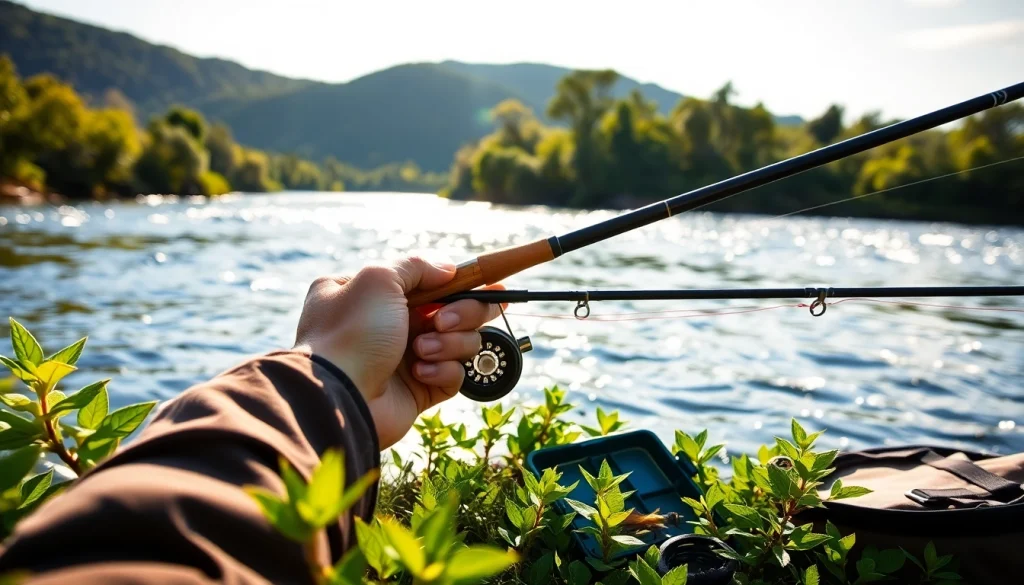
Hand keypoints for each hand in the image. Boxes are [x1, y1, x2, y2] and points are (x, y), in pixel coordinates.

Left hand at [294, 257, 502, 448]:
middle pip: (455, 311)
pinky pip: (453, 374)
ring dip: (448, 344)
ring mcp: (407, 358)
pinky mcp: (420, 390)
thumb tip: (449, 270)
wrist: (339, 396)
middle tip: (445, 322)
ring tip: (421, 350)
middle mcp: (392, 324)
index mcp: (375, 295)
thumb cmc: (352, 333)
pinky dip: (443, 371)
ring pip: (460, 342)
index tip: (493, 286)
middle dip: (462, 314)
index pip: (431, 282)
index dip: (463, 284)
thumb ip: (417, 266)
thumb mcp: (378, 278)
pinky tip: (420, 373)